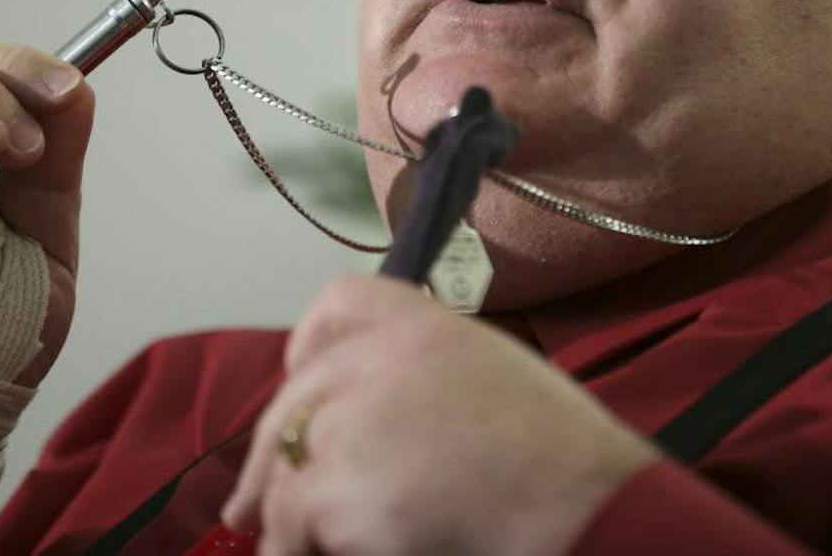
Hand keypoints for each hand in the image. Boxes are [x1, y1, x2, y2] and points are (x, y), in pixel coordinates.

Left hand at [222, 274, 655, 555]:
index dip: (308, 346)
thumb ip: (426, 378)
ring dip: (285, 516)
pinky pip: (291, 526)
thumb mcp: (496, 379)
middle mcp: (379, 360)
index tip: (298, 383)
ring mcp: (353, 422)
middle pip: (296, 401)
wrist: (585, 511)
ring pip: (283, 470)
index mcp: (425, 326)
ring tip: (299, 546)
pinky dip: (298, 549)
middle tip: (245, 507)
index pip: (339, 300)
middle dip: (267, 458)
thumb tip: (370, 415)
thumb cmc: (562, 464)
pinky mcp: (339, 488)